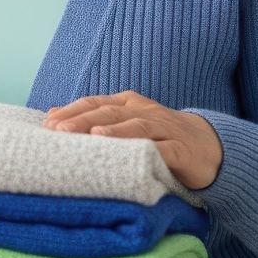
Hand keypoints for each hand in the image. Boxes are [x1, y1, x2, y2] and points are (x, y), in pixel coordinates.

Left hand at [43, 90, 224, 189]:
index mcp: (128, 103)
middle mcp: (144, 111)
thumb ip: (93, 119)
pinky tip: (133, 154)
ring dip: (113, 130)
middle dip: (82, 120)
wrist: (209, 147)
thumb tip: (52, 115)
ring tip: (92, 135)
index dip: (71, 111)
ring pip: (136, 125)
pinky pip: (165, 150)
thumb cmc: (159, 138)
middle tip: (58, 130)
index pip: (94, 102)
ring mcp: (165, 129)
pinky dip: (148, 150)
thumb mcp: (126, 125)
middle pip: (110, 112)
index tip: (48, 123)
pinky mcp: (182, 150)